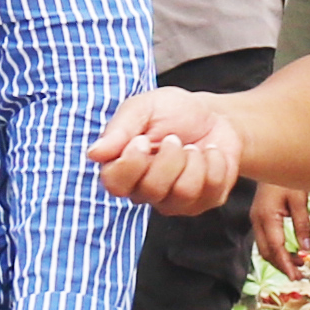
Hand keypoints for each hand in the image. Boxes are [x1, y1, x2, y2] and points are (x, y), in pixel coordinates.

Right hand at [87, 86, 249, 213]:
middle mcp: (145, 191)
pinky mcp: (203, 201)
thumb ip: (119, 129)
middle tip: (175, 138)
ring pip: (183, 192)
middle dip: (170, 157)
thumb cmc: (171, 112)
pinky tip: (209, 153)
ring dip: (194, 160)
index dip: (131, 163)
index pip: (115, 183)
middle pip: (152, 189)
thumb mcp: (143, 108)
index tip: (143, 139)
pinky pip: (211, 189)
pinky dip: (215, 162)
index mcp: (124, 168)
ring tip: (193, 147)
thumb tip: (94, 153)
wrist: (212, 115)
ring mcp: (175, 200)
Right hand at [252, 183, 309, 278]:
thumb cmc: (287, 176)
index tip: (296, 276)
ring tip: (299, 264)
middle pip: (267, 252)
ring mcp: (255, 219)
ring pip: (264, 248)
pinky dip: (276, 249)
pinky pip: (265, 240)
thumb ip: (303, 225)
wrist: (271, 159)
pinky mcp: (258, 217)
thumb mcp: (299, 199)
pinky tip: (289, 252)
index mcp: (266, 216)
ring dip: (280, 259)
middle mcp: (257, 220)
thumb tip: (307, 249)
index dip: (286, 264)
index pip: (276, 248)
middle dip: (282, 265)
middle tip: (299, 275)